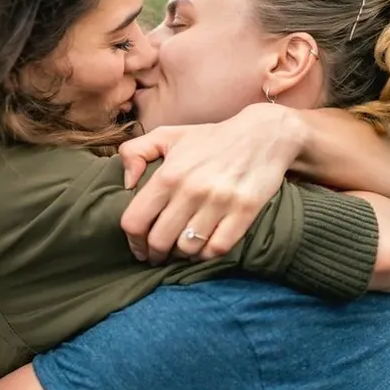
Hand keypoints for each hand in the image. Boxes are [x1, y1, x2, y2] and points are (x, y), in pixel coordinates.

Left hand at [119, 103, 309, 264]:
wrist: (263, 134)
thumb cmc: (211, 138)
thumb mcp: (168, 135)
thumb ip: (136, 151)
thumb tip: (126, 183)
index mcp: (168, 174)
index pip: (135, 221)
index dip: (132, 241)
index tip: (138, 247)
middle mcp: (191, 190)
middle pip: (159, 241)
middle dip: (154, 253)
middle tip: (158, 255)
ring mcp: (219, 203)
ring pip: (187, 249)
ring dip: (180, 255)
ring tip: (180, 250)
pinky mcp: (244, 212)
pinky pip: (217, 249)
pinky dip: (206, 255)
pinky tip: (203, 248)